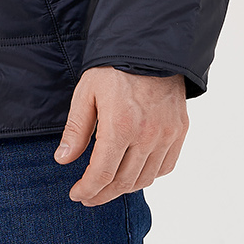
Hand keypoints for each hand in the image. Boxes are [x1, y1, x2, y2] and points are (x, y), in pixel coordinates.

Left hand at [54, 66, 187, 206]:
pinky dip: (149, 175)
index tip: (76, 194)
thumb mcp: (86, 94)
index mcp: (120, 126)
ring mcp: (167, 135)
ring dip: (125, 188)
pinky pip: (166, 166)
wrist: (151, 47)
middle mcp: (147, 135)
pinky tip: (134, 173)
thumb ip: (76, 130)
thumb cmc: (113, 68)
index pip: (103, 174)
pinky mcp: (180, 131)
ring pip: (146, 179)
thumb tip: (62, 160)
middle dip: (103, 194)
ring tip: (108, 187)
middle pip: (124, 182)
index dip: (88, 189)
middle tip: (89, 196)